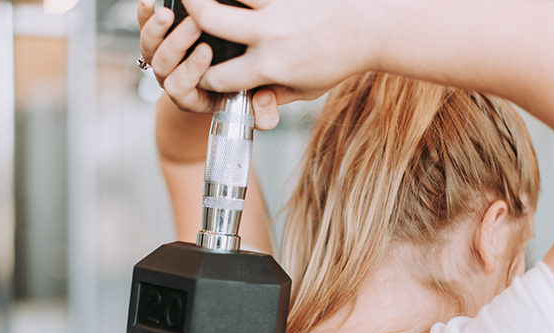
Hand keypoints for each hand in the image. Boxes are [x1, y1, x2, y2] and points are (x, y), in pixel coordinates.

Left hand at [137, 0, 279, 128]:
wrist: (221, 81)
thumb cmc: (237, 90)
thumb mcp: (252, 105)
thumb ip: (263, 113)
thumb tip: (264, 100)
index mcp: (191, 97)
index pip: (181, 87)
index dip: (191, 70)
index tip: (207, 52)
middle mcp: (173, 78)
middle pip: (163, 64)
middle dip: (178, 43)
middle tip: (195, 24)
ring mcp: (162, 59)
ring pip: (150, 46)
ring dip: (159, 29)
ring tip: (171, 13)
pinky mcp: (156, 39)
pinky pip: (143, 26)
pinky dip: (145, 14)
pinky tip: (152, 1)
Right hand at [182, 0, 380, 104]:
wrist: (374, 28)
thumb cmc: (340, 60)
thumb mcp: (307, 90)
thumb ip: (274, 95)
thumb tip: (250, 101)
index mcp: (269, 66)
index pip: (217, 73)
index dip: (200, 74)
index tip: (198, 68)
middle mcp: (268, 33)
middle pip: (208, 17)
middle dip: (187, 10)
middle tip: (180, 2)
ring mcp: (279, 5)